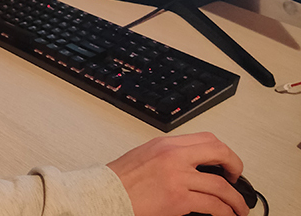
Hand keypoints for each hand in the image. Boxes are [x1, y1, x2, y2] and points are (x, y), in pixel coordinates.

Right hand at [107, 132, 248, 215]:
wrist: (108, 193)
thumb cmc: (122, 178)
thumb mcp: (147, 155)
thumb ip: (170, 155)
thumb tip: (193, 165)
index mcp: (166, 144)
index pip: (206, 138)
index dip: (224, 151)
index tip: (227, 163)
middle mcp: (174, 156)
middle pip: (219, 153)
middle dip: (236, 167)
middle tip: (238, 179)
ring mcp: (177, 177)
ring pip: (220, 186)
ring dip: (235, 199)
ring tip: (239, 207)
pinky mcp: (178, 199)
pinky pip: (212, 205)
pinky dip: (225, 212)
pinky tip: (227, 215)